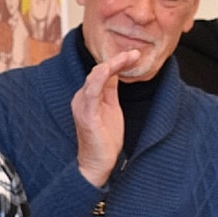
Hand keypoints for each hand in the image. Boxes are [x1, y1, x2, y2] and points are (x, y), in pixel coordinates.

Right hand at [71, 49, 138, 186]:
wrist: (98, 164)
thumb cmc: (105, 139)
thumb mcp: (111, 108)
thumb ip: (111, 90)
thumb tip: (117, 71)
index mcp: (88, 96)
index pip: (102, 72)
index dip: (118, 61)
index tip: (135, 55)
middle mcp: (82, 98)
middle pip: (99, 71)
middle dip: (117, 60)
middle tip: (135, 53)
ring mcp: (82, 106)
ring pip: (95, 78)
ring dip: (112, 65)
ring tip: (128, 57)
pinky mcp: (86, 115)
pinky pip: (91, 93)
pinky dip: (98, 79)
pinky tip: (108, 69)